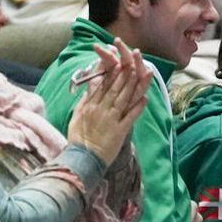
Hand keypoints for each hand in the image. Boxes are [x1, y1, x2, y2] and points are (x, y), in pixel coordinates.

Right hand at [67, 42, 149, 163]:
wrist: (82, 158)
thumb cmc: (78, 138)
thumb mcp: (76, 117)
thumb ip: (84, 103)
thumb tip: (89, 91)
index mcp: (90, 106)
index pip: (102, 86)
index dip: (111, 74)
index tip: (117, 63)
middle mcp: (100, 110)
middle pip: (114, 89)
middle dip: (124, 75)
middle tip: (132, 63)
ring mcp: (110, 120)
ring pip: (123, 99)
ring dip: (132, 86)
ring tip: (139, 74)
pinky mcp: (119, 131)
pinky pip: (130, 117)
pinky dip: (138, 108)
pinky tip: (145, 99)